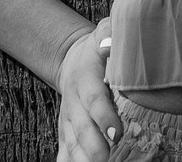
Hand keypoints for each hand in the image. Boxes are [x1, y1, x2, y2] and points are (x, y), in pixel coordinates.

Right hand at [57, 17, 121, 161]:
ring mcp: (69, 120)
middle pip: (82, 128)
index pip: (94, 99)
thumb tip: (108, 44)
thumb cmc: (98, 48)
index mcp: (85, 80)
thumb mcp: (102, 33)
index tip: (117, 133)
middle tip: (105, 159)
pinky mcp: (67, 132)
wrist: (74, 60)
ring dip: (82, 159)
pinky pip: (65, 152)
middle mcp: (74, 103)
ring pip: (72, 144)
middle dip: (93, 146)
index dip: (104, 116)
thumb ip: (107, 35)